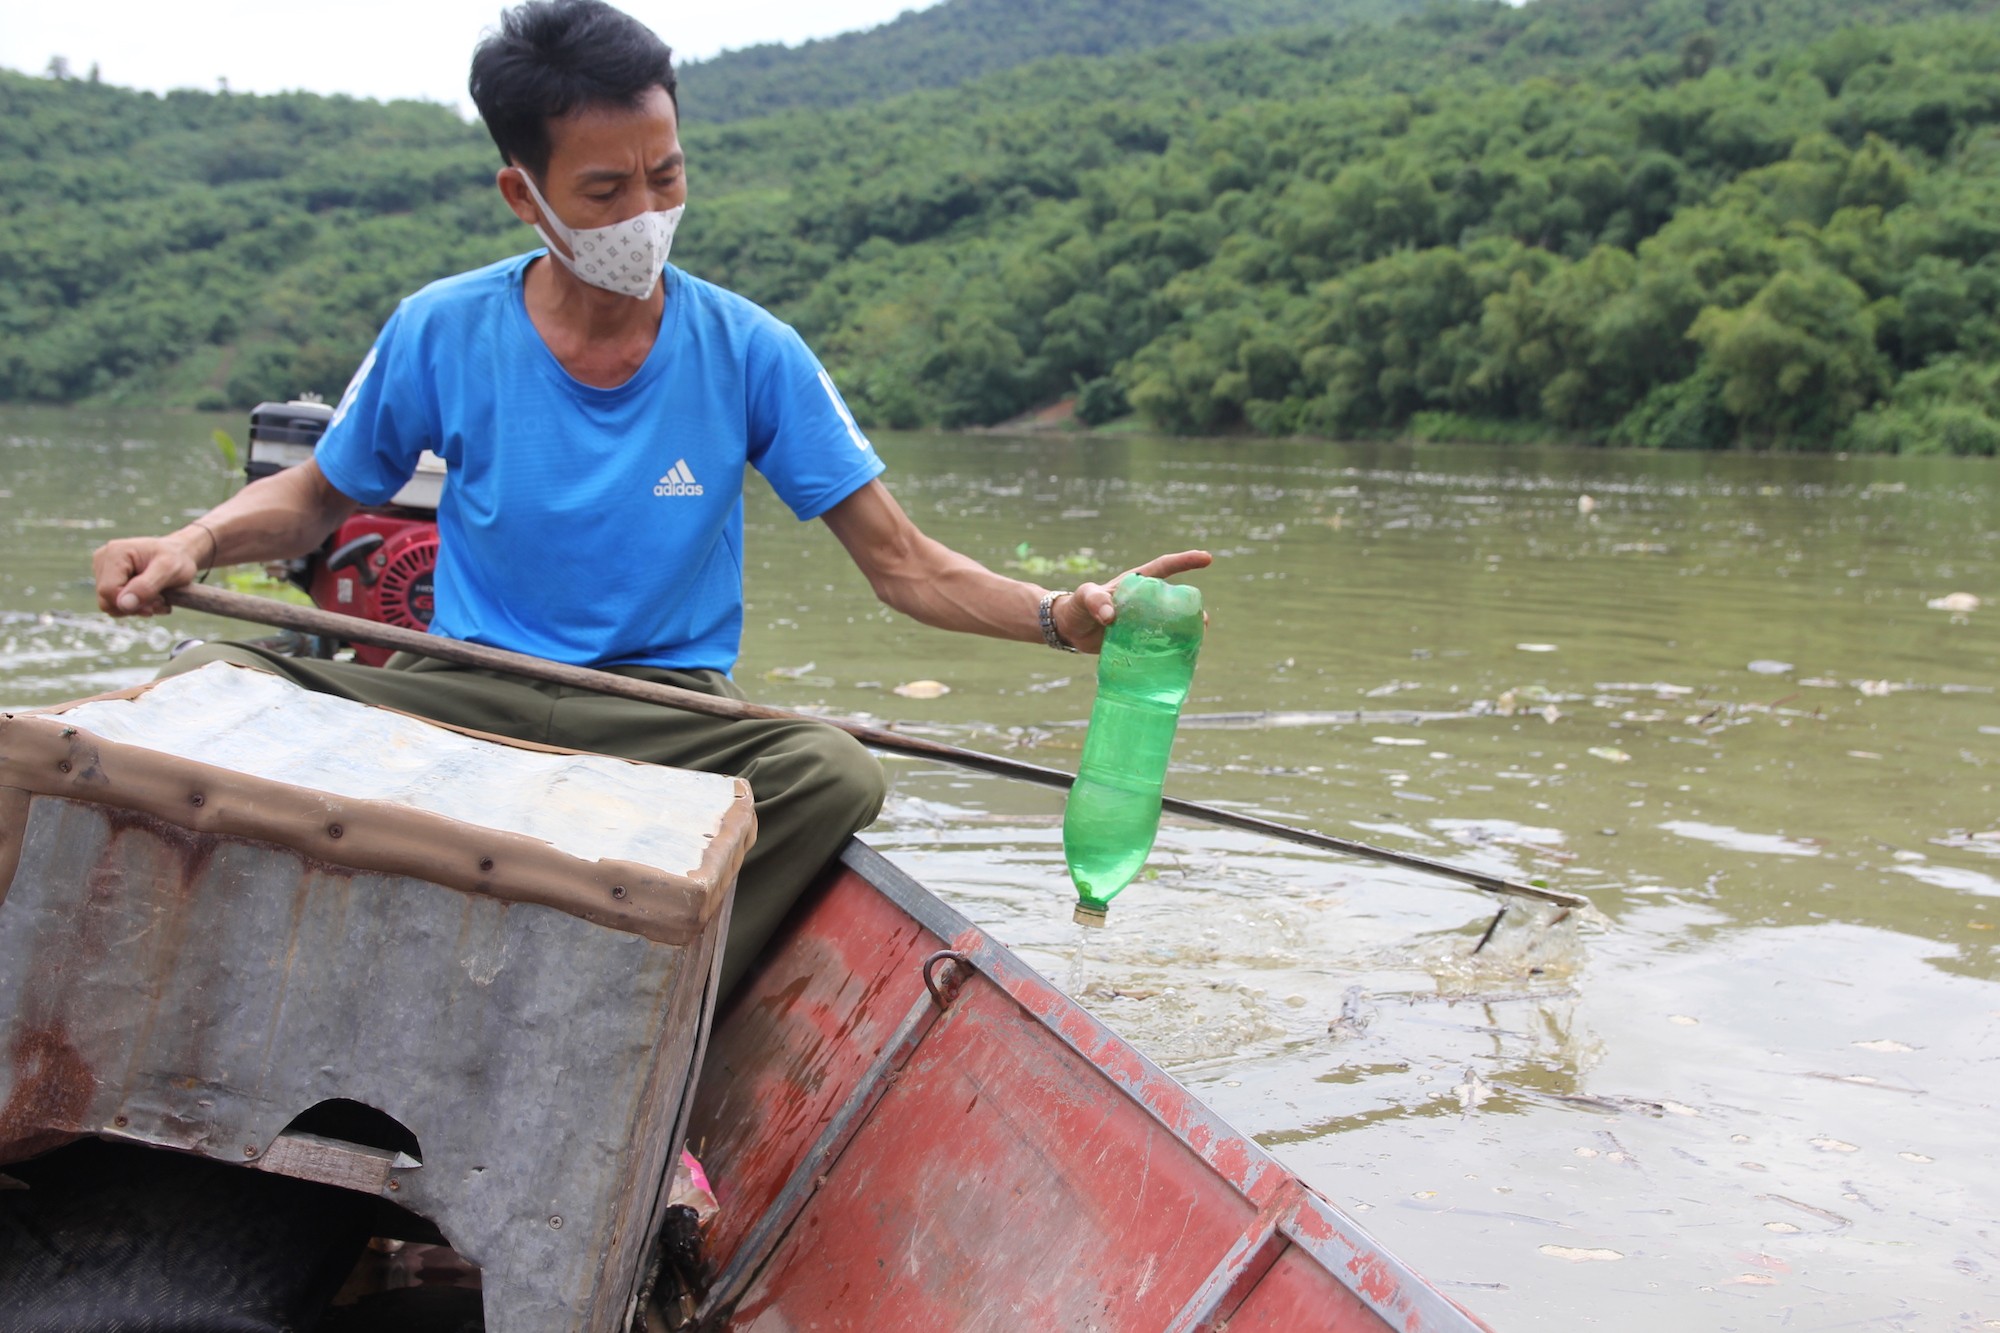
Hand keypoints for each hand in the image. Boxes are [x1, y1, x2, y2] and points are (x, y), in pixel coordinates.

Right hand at [93, 532, 205, 616]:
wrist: (179, 554)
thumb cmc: (177, 558)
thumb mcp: (169, 570)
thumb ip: (146, 586)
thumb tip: (124, 604)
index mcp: (115, 552)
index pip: (108, 591)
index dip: (132, 604)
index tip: (158, 602)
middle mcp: (103, 559)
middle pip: (106, 600)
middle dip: (136, 607)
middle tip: (161, 601)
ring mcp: (102, 569)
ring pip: (110, 605)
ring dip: (137, 608)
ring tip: (159, 599)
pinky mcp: (108, 578)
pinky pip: (114, 603)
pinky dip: (134, 606)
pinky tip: (152, 598)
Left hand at [1055, 549, 1211, 653]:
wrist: (1070, 630)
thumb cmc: (1077, 606)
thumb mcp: (1084, 597)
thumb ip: (1095, 600)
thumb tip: (1111, 617)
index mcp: (1136, 583)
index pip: (1164, 567)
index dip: (1186, 561)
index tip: (1207, 558)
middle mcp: (1144, 600)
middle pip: (1175, 599)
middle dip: (1193, 607)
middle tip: (1203, 620)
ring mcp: (1143, 620)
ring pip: (1172, 622)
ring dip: (1187, 630)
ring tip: (1196, 640)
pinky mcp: (1139, 639)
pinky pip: (1160, 642)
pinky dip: (1172, 648)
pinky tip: (1180, 658)